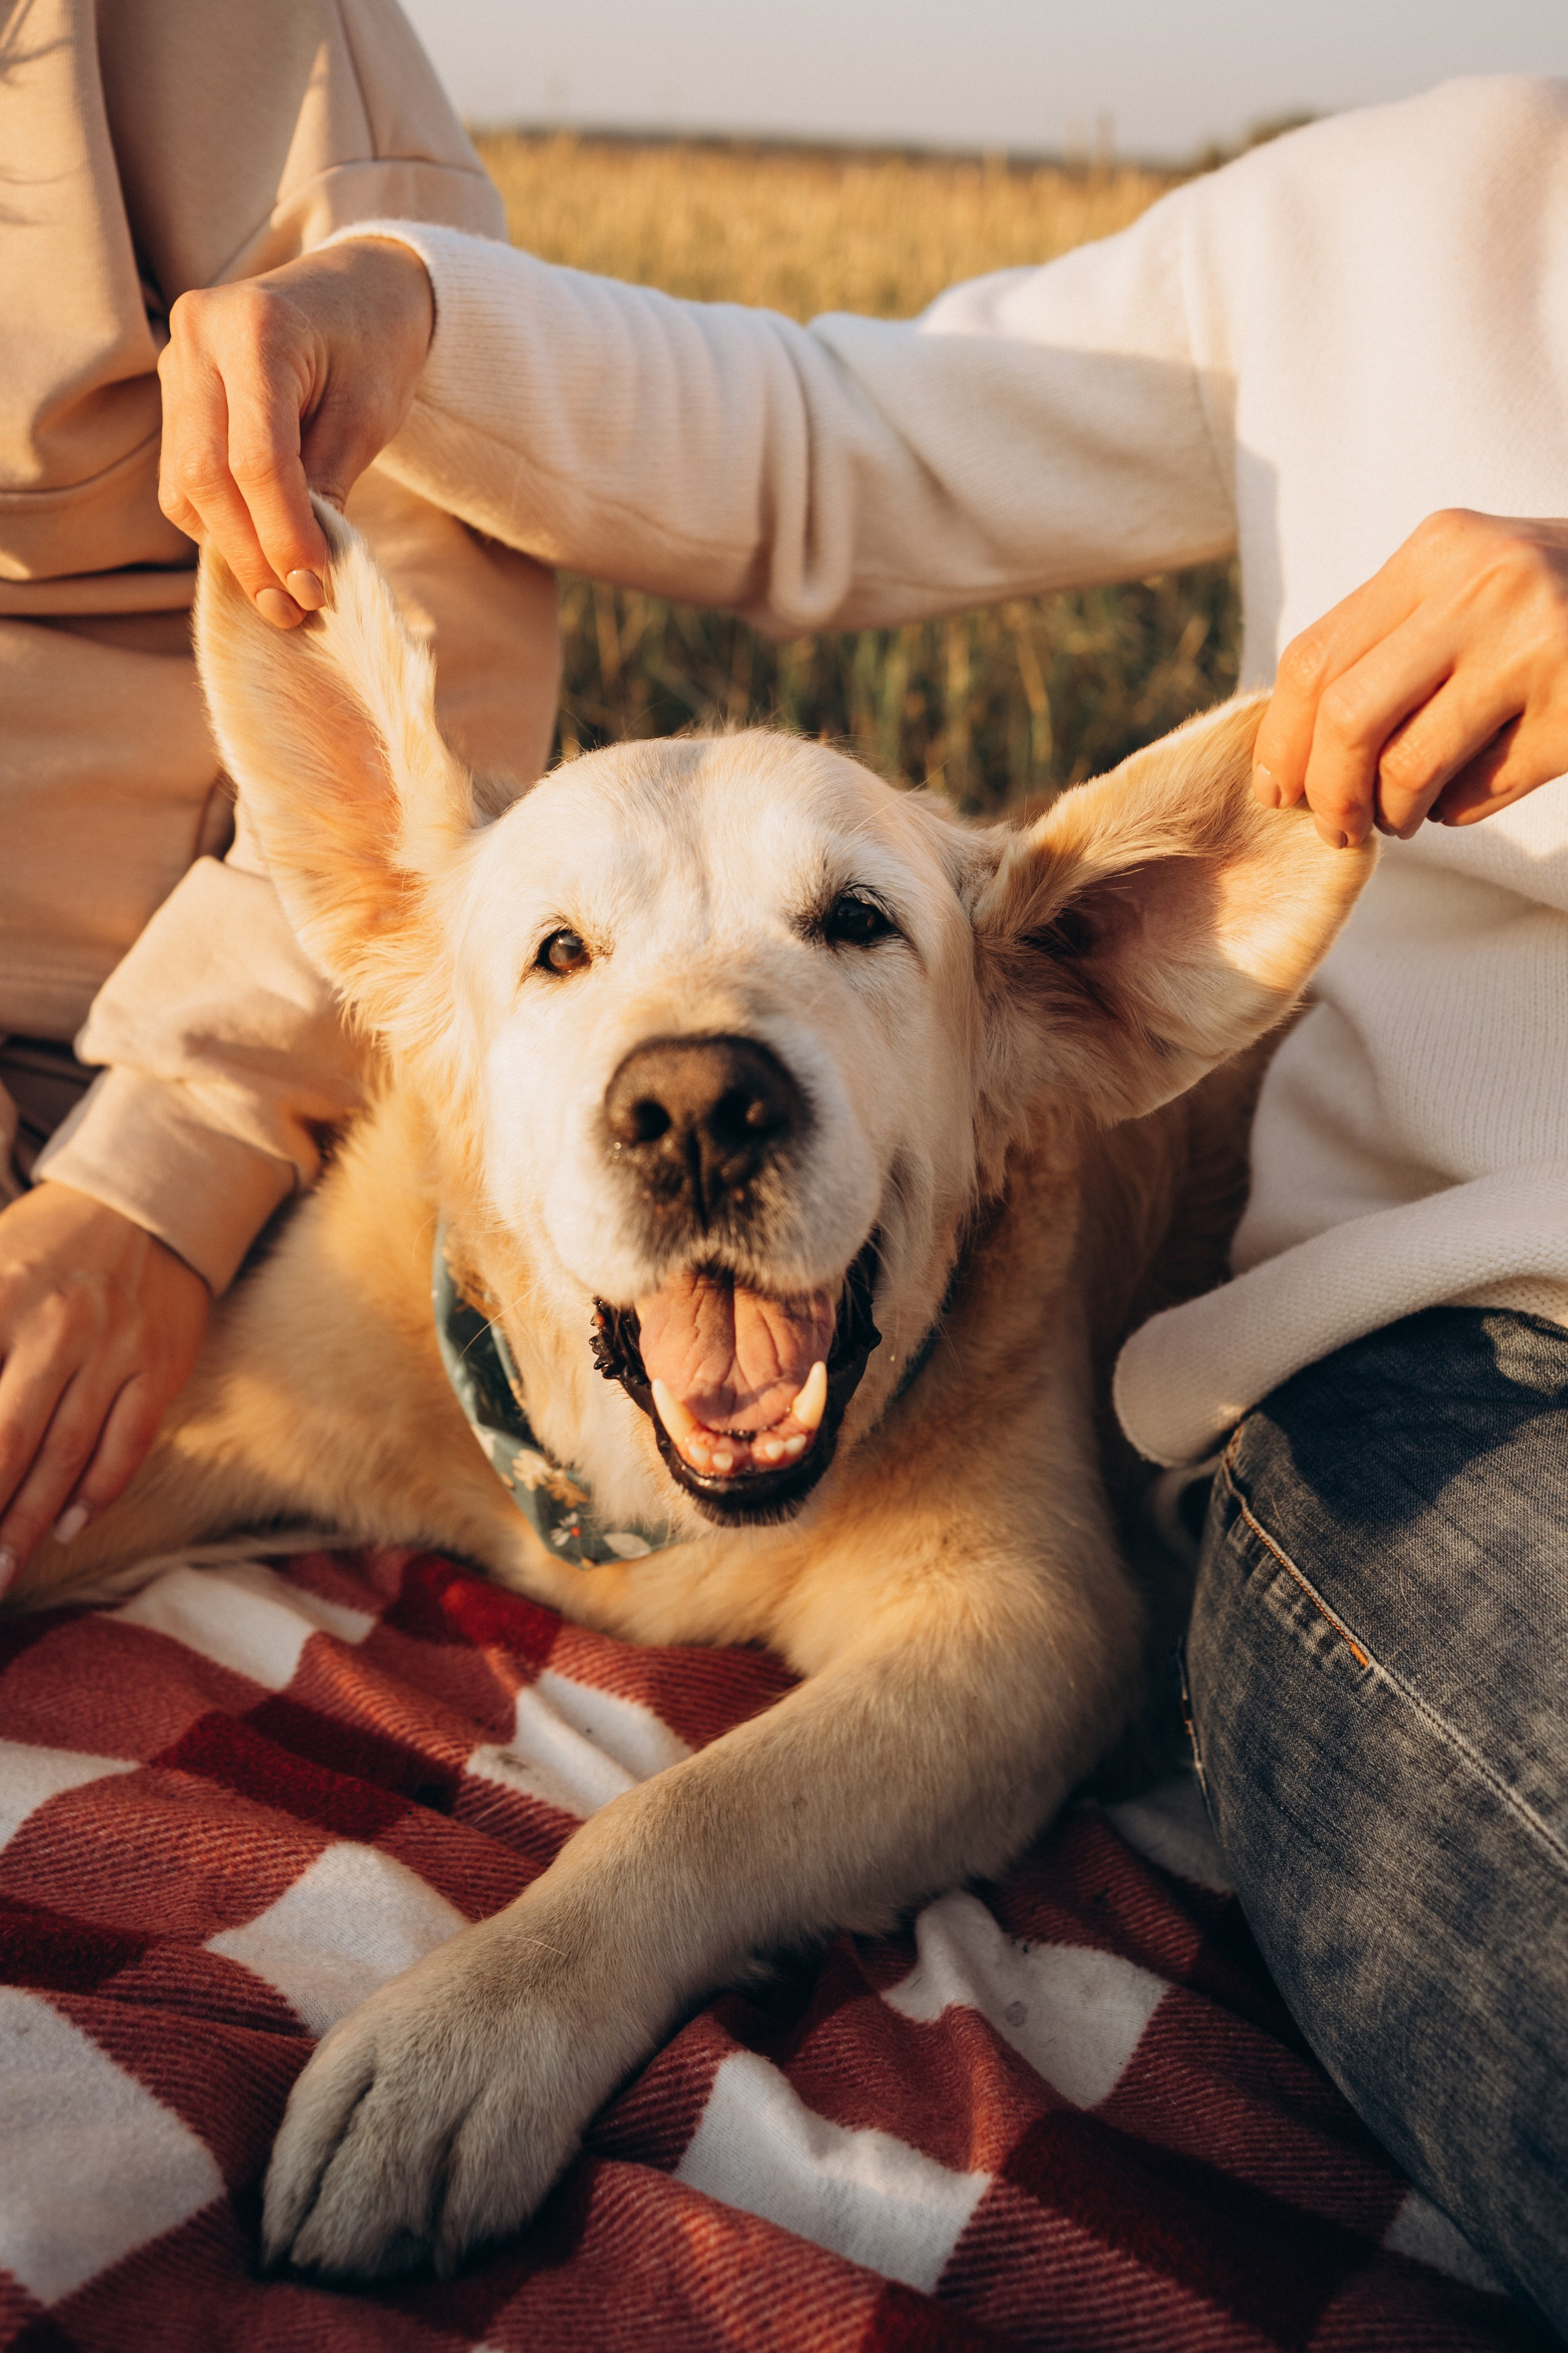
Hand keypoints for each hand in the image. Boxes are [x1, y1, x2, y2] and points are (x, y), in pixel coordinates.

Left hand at [0, 1184, 208, 1591]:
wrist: (149, 1200)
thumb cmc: (45, 1243)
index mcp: (1, 1296)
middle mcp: (58, 1325)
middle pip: (9, 1440)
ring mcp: (117, 1347)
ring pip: (69, 1453)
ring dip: (32, 1520)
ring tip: (4, 1568)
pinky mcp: (162, 1363)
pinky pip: (130, 1441)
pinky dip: (99, 1490)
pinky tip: (70, 1525)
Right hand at [158, 236, 435, 629]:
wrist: (357, 288)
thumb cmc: (374, 345)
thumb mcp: (369, 413)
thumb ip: (330, 483)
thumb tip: (301, 571)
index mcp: (257, 329)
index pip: (256, 459)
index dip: (283, 535)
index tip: (314, 589)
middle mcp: (200, 337)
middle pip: (206, 475)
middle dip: (250, 554)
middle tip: (292, 610)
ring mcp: (178, 361)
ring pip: (184, 483)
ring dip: (229, 548)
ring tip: (278, 592)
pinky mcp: (175, 391)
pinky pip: (181, 476)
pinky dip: (217, 523)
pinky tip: (257, 548)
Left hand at [1253, 510, 1567, 847]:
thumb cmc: (1547, 607)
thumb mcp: (1466, 588)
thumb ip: (1387, 642)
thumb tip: (1293, 750)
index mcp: (1439, 550)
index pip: (1314, 658)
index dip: (1281, 740)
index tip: (1278, 788)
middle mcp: (1483, 587)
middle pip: (1345, 717)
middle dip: (1324, 791)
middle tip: (1333, 826)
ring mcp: (1535, 647)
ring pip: (1406, 766)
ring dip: (1388, 813)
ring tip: (1399, 817)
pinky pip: (1475, 793)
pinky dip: (1452, 812)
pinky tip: (1461, 798)